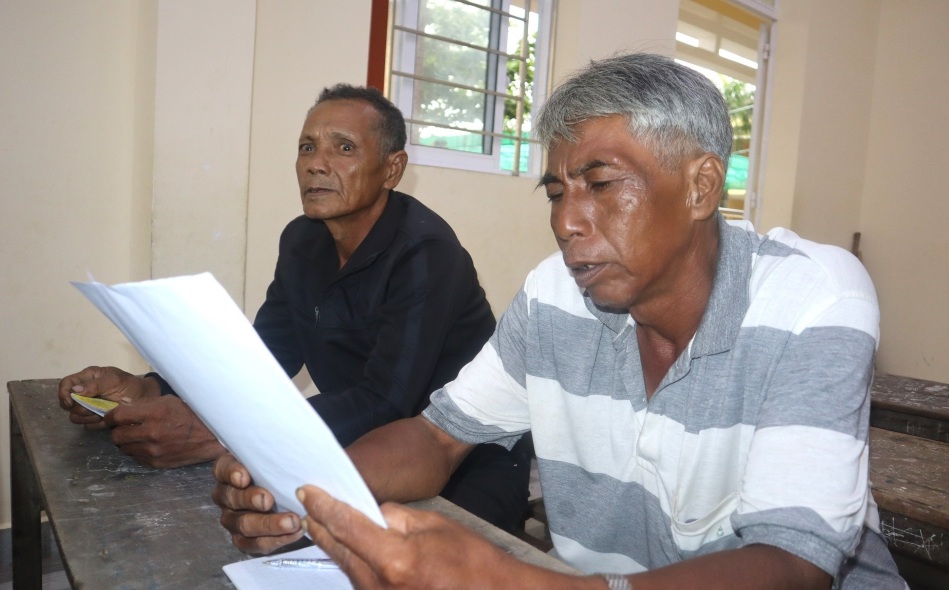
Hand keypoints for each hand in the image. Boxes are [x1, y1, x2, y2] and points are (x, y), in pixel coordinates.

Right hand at [57, 366, 158, 430]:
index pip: (65, 385)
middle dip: (81, 408)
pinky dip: (97, 423)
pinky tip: (107, 418)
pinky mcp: (94, 418)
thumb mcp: (115, 380)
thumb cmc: (129, 385)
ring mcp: (88, 406)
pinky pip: (87, 425)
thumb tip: (74, 391)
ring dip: (89, 417)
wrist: (143, 398)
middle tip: (96, 407)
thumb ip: (95, 384)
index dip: (63, 394)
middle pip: (68, 405)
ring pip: (75, 417)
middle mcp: (84, 392)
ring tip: (104, 412)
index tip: (71, 403)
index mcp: (87, 378)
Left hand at [101, 395, 225, 467]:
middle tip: (124, 426)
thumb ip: (143, 403)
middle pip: (116, 435)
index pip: (118, 416)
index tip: (110, 416)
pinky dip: (136, 451)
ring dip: (126, 441)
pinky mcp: (156, 463)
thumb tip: (122, 404)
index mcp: (154, 413)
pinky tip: (146, 444)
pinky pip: (135, 457)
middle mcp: (151, 433)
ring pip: (123, 448)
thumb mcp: (168, 401)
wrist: (211, 437)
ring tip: (137, 436)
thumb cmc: (190, 414)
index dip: (110, 416)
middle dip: (117, 430)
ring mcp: (153, 451)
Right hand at [212, 453, 304, 554]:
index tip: (244, 477)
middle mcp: (225, 495)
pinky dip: (275, 539)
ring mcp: (233, 519)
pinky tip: (293, 533)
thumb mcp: (272, 456)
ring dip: (269, 524)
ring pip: (244, 525)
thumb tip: (290, 447)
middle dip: (251, 500)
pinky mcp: (244, 539)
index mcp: (228, 471)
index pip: (224, 469)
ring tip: (292, 522)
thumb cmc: (276, 468)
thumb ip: (273, 453)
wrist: (282, 488)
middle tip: (269, 500)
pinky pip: (254, 543)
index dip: (232, 473)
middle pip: (233, 498)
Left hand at [297, 485, 544, 589]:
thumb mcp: (434, 524)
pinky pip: (360, 580)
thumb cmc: (470, 557)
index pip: (347, 526)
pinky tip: (349, 547)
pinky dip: (352, 561)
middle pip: (338, 550)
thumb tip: (371, 512)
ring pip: (346, 567)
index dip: (324, 506)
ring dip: (335, 544)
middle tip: (307, 505)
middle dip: (320, 525)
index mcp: (394, 560)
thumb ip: (395, 517)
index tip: (307, 490)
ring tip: (321, 521)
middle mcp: (379, 586)